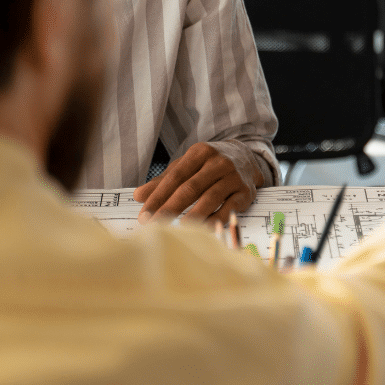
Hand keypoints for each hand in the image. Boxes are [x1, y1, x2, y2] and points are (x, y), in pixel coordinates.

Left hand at [134, 142, 262, 224]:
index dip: (158, 197)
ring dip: (193, 216)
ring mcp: (233, 177)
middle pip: (191, 188)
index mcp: (200, 153)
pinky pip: (229, 209)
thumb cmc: (210, 164)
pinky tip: (203, 230)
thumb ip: (163, 181)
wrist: (247, 157)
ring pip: (210, 198)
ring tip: (178, 231)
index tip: (144, 215)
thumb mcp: (187, 166)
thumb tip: (138, 195)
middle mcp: (218, 162)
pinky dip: (215, 221)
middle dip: (170, 209)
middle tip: (154, 226)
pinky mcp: (245, 192)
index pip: (175, 177)